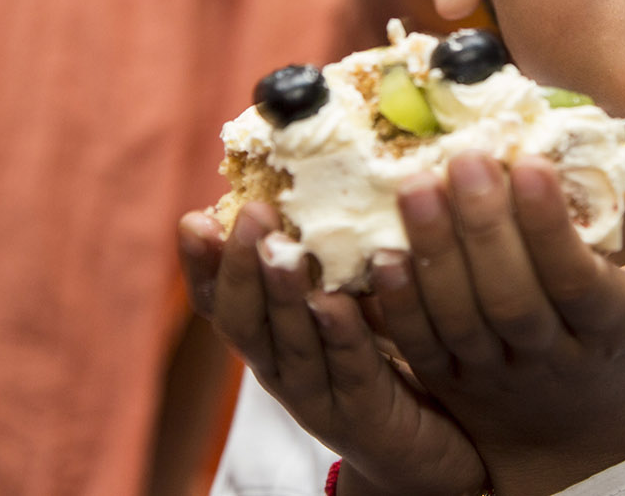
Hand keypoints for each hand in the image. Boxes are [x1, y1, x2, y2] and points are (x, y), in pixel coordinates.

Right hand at [178, 207, 487, 495]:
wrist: (430, 455)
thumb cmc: (387, 365)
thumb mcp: (351, 304)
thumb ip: (333, 254)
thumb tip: (333, 169)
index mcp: (270, 337)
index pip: (219, 301)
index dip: (201, 265)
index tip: (193, 219)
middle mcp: (281, 368)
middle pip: (241, 319)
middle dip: (241, 265)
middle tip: (250, 213)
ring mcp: (317, 396)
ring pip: (286, 344)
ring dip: (281, 294)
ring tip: (281, 249)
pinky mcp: (362, 416)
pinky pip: (347, 369)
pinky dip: (339, 335)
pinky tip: (335, 302)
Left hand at [374, 152, 624, 495]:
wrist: (577, 452)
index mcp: (606, 332)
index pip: (575, 281)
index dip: (551, 228)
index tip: (533, 163)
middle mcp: (548, 357)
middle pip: (512, 299)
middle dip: (485, 228)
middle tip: (463, 158)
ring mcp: (494, 375)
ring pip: (460, 321)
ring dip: (434, 255)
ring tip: (414, 186)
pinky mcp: (449, 383)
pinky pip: (419, 348)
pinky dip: (398, 304)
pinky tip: (381, 252)